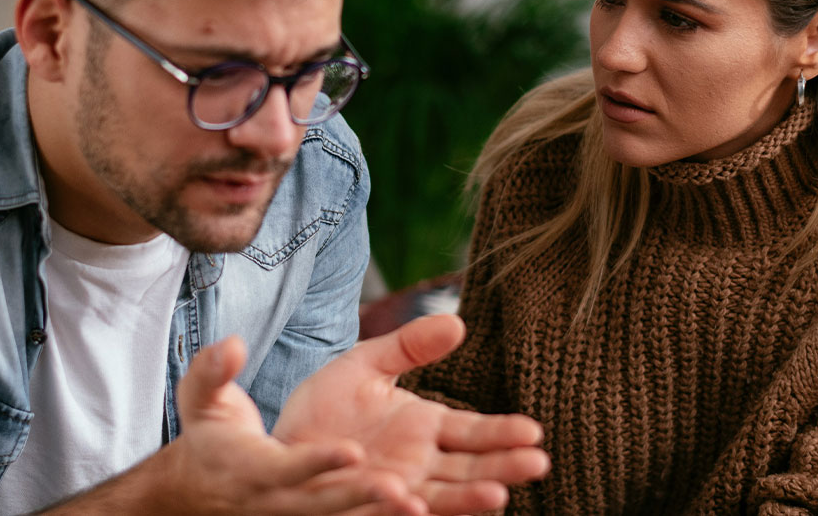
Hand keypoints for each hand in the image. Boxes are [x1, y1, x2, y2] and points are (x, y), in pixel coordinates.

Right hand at [152, 335, 426, 514]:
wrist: (203, 488)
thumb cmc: (210, 436)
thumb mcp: (201, 400)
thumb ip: (213, 372)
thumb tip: (233, 344)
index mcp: (251, 469)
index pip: (285, 468)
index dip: (318, 462)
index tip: (354, 451)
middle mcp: (277, 501)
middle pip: (321, 504)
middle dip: (358, 498)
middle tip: (398, 488)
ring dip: (378, 514)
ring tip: (418, 504)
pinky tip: (417, 508)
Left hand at [273, 314, 549, 514]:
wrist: (280, 440)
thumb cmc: (326, 406)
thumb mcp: (366, 364)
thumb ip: (408, 347)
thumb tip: (458, 321)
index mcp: (425, 429)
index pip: (473, 432)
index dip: (502, 433)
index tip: (533, 431)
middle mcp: (417, 465)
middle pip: (468, 470)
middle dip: (502, 468)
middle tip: (537, 464)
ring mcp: (393, 490)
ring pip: (438, 498)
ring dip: (466, 499)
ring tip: (496, 495)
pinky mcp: (361, 508)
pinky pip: (382, 512)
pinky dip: (399, 511)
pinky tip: (414, 503)